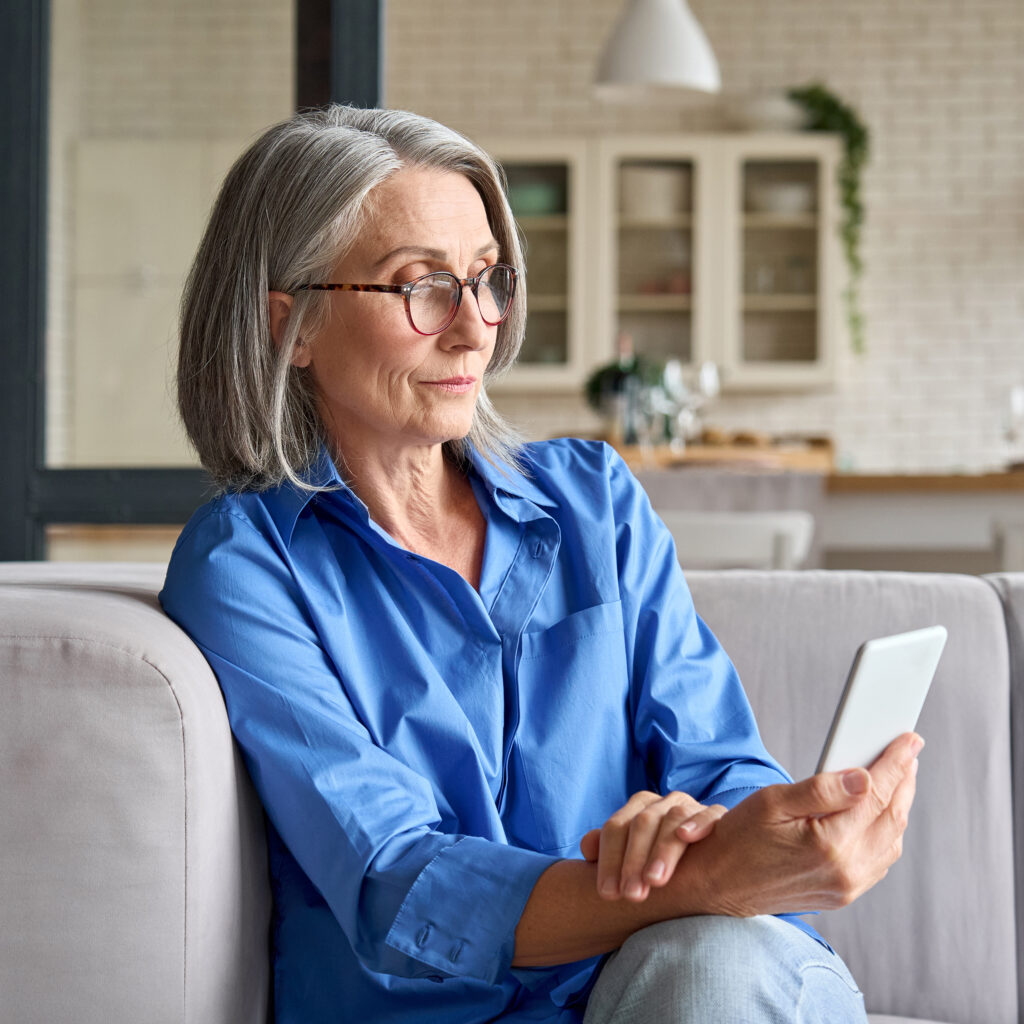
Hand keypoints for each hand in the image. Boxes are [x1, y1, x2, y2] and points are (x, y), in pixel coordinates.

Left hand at [579, 790, 726, 902]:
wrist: (712, 861)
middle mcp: (662, 803)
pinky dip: (698, 822)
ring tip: (655, 880)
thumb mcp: (634, 860)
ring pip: (672, 819)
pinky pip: (710, 814)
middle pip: (641, 824)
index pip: (616, 828)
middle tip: (631, 896)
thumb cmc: (661, 863)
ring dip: (662, 849)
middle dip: (633, 861)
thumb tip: (587, 848)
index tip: (607, 895)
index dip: (609, 860)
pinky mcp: (718, 816)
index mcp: (638, 809)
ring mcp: (690, 806)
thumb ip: (610, 853)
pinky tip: (687, 837)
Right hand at [676, 732, 922, 916]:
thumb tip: (863, 777)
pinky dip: (885, 833)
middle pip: (892, 818)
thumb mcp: (772, 801)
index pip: (876, 794)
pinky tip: (877, 814)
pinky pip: (879, 861)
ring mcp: (847, 887)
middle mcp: (845, 871)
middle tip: (907, 755)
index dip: (896, 763)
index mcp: (830, 844)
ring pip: (891, 842)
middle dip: (904, 782)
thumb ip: (822, 790)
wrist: (718, 885)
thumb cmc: (738, 839)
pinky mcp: (842, 895)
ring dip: (897, 807)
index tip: (909, 742)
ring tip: (895, 779)